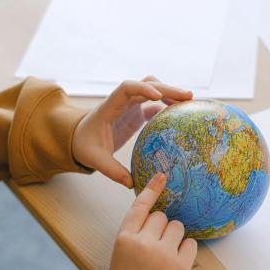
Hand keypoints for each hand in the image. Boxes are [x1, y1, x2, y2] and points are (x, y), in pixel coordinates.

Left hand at [72, 77, 191, 187]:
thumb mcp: (95, 159)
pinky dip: (168, 105)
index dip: (142, 88)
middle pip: (147, 84)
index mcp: (110, 106)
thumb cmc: (85, 145)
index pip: (127, 88)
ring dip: (170, 92)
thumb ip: (112, 171)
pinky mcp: (137, 113)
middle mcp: (122, 101)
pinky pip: (155, 104)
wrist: (80, 138)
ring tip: (189, 101)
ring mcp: (131, 105)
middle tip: (187, 96)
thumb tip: (132, 184)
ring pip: (153, 89)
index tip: (157, 96)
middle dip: (167, 88)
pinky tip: (181, 114)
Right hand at [109, 172, 196, 269]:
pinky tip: (175, 262)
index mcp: (124, 238)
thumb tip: (157, 211)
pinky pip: (190, 243)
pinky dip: (185, 250)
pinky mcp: (181, 266)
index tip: (162, 176)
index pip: (140, 207)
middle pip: (161, 216)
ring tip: (164, 256)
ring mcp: (163, 254)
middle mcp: (143, 243)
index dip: (151, 190)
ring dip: (174, 237)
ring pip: (177, 227)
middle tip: (154, 247)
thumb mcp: (122, 252)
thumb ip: (135, 231)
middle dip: (161, 228)